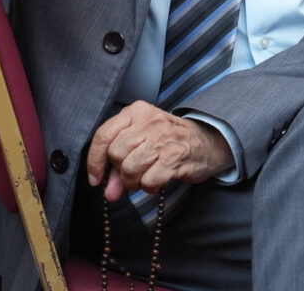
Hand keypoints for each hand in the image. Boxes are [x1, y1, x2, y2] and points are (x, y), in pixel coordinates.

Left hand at [85, 101, 234, 200]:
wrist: (208, 141)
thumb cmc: (169, 141)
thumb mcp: (142, 143)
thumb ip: (120, 165)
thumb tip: (107, 192)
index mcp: (136, 111)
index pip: (103, 135)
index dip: (95, 161)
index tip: (95, 179)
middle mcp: (149, 121)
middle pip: (116, 153)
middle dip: (119, 172)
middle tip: (131, 176)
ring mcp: (163, 138)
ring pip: (130, 168)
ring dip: (133, 182)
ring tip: (144, 179)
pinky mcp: (175, 156)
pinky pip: (148, 180)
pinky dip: (149, 187)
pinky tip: (157, 181)